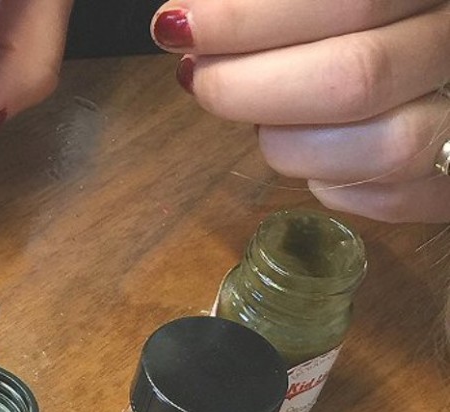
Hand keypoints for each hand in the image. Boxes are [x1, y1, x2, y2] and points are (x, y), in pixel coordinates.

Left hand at [151, 0, 449, 222]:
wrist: (429, 57)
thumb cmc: (360, 24)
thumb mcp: (340, 0)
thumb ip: (280, 6)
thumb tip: (190, 24)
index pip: (351, 1)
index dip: (248, 19)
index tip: (179, 26)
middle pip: (355, 80)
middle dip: (247, 85)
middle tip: (196, 75)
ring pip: (378, 150)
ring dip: (284, 137)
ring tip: (256, 110)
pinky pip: (385, 199)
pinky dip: (325, 179)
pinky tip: (307, 142)